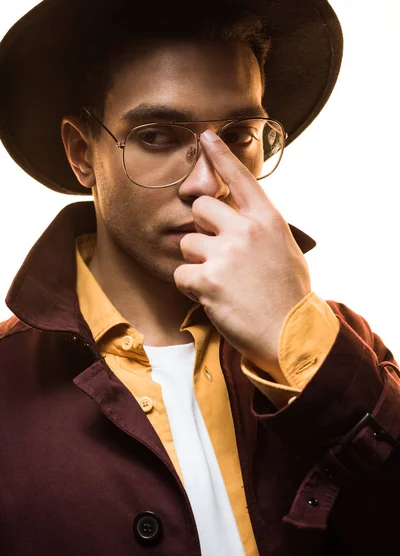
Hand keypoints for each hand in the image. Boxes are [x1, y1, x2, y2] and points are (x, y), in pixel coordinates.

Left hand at [173, 129, 310, 373]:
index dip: (221, 156)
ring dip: (196, 263)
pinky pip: (181, 273)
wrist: (291, 334)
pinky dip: (191, 287)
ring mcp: (226, 254)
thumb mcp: (284, 250)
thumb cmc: (289, 295)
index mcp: (268, 220)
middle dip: (201, 230)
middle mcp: (246, 230)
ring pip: (187, 243)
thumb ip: (260, 229)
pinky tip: (212, 297)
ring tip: (220, 282)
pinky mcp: (208, 279)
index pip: (241, 179)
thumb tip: (238, 220)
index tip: (205, 137)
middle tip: (216, 254)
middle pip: (200, 208)